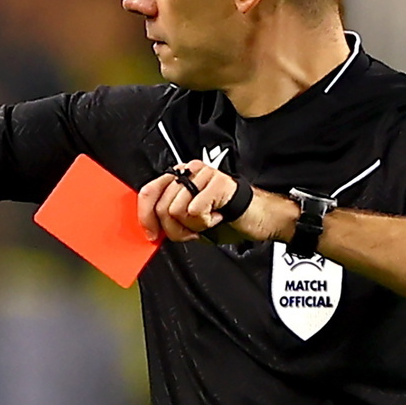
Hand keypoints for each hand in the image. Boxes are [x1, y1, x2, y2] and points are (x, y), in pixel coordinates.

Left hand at [137, 160, 297, 243]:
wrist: (260, 218)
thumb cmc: (228, 217)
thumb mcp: (191, 221)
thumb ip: (170, 219)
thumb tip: (150, 228)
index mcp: (180, 177)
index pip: (149, 191)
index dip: (145, 216)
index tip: (151, 234)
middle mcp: (189, 171)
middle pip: (161, 206)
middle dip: (175, 229)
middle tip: (194, 230)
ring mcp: (203, 174)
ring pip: (176, 210)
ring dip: (193, 226)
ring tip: (210, 220)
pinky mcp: (217, 182)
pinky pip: (195, 211)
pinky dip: (206, 223)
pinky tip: (219, 217)